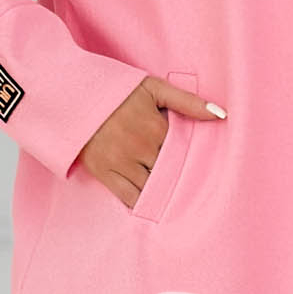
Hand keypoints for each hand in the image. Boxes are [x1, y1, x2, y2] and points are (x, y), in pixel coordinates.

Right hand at [78, 76, 225, 207]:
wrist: (70, 93)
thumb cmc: (115, 88)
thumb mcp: (153, 87)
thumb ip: (187, 101)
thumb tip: (221, 115)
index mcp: (156, 128)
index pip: (185, 153)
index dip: (195, 161)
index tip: (206, 168)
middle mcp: (140, 148)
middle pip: (171, 173)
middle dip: (181, 179)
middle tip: (197, 190)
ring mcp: (121, 162)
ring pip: (152, 188)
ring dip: (165, 193)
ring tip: (178, 200)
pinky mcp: (104, 172)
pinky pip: (128, 196)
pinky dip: (142, 203)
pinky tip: (154, 206)